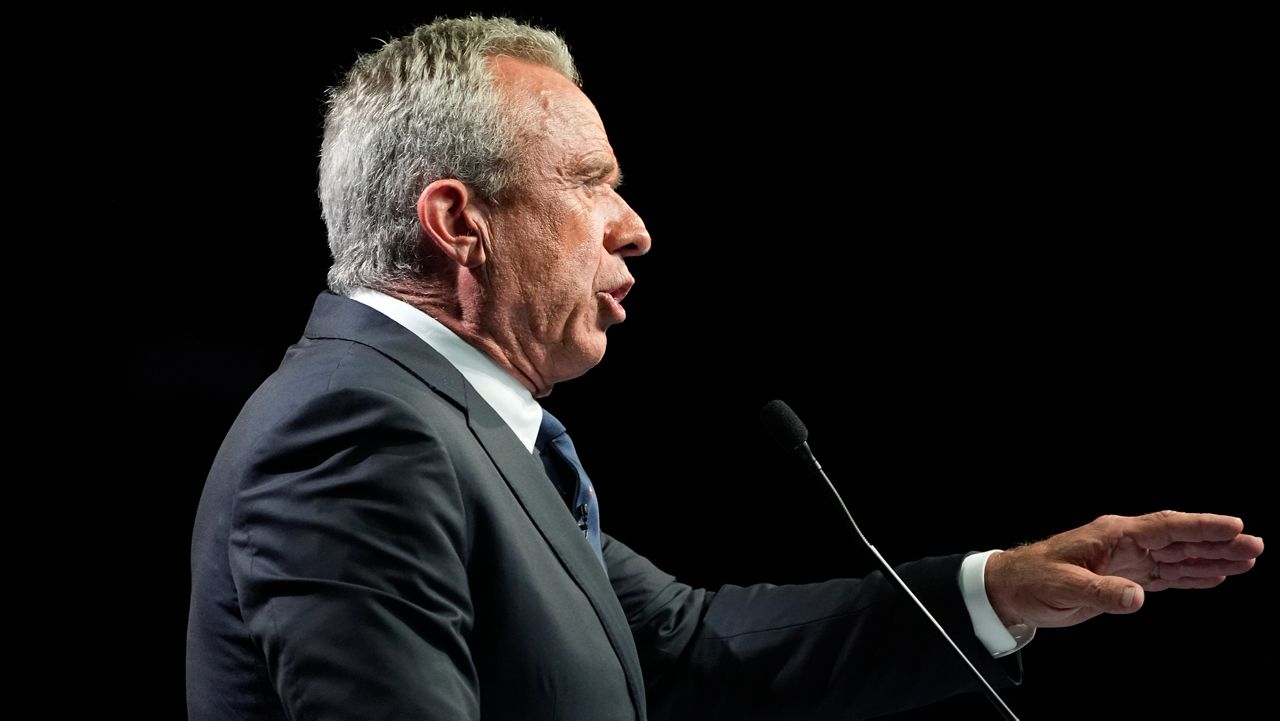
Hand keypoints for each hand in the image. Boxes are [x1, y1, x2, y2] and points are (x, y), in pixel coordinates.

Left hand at [984, 510, 1262, 628]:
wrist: (1012, 590)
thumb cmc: (1032, 581)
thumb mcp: (1064, 587)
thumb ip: (1101, 592)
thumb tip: (1137, 598)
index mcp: (1113, 535)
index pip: (1166, 527)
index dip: (1200, 527)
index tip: (1234, 526)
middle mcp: (1124, 543)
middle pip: (1180, 540)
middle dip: (1217, 543)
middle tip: (1255, 547)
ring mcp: (1126, 560)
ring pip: (1177, 557)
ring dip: (1211, 559)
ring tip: (1246, 561)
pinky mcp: (1123, 579)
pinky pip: (1165, 575)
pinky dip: (1190, 576)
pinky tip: (1213, 576)